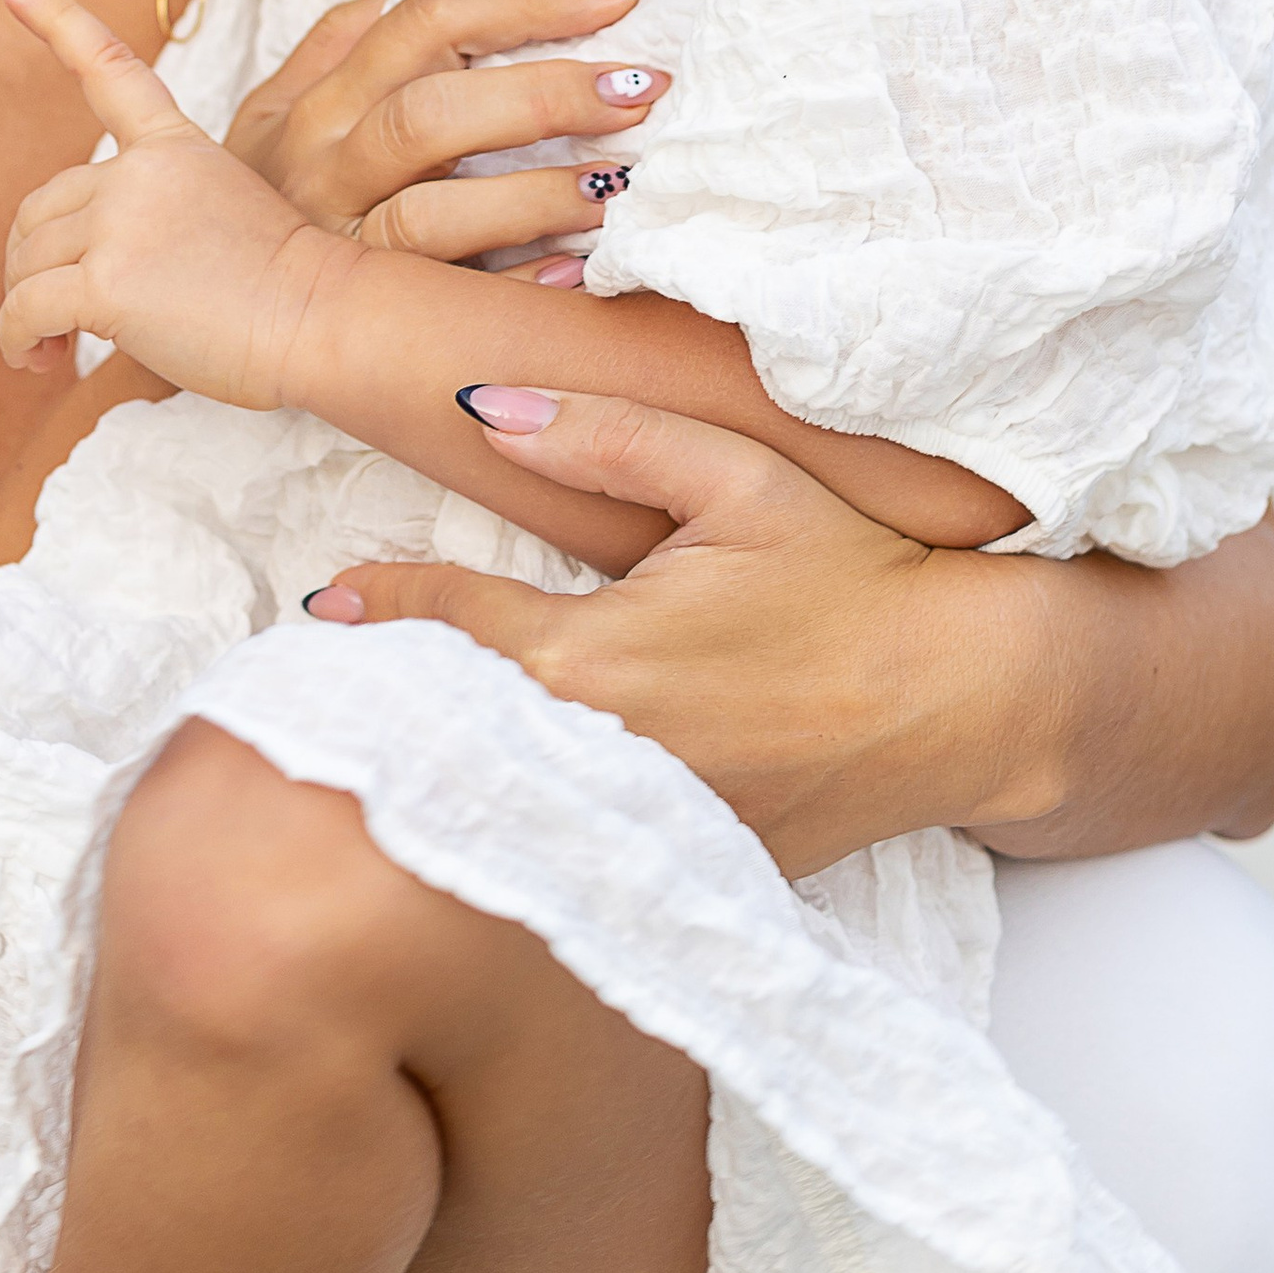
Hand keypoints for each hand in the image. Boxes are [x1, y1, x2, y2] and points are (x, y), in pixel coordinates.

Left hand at [0, 0, 354, 411]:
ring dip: (25, 311)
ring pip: (26, 265)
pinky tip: (40, 362)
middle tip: (54, 318)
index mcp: (174, 146)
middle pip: (39, 209)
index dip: (56, 20)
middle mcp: (139, 172)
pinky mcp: (107, 282)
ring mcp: (121, 222)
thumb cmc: (289, 287)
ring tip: (53, 349)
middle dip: (32, 264)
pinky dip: (18, 341)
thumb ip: (163, 208)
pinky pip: (24, 310)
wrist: (324, 320)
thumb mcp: (231, 209)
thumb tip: (95, 258)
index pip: (109, 69)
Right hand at [225, 0, 669, 278]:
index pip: (428, 18)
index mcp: (322, 99)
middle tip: (644, 84)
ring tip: (621, 180)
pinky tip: (580, 270)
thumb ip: (341, 41)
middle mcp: (324, 165)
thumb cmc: (261, 196)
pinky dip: (510, 286)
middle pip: (430, 112)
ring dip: (534, 195)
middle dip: (542, 92)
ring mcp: (336, 248)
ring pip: (431, 213)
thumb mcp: (276, 109)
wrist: (185, 304)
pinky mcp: (353, 324)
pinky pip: (438, 305)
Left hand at [302, 388, 1046, 878]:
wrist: (961, 698)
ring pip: (500, 803)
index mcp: (596, 654)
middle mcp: (599, 753)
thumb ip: (603, 437)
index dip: (376, 606)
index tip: (325, 599)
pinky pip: (575, 849)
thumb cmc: (851, 576)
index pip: (447, 626)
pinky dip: (527, 825)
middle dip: (381, 710)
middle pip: (445, 734)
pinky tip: (495, 809)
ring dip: (442, 771)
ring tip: (378, 750)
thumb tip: (477, 404)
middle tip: (312, 693)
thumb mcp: (733, 479)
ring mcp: (636, 827)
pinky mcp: (677, 868)